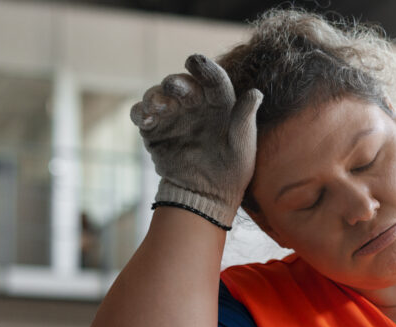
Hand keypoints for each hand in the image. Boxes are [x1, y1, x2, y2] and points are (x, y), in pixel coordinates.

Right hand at [130, 54, 262, 226]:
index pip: (213, 81)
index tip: (194, 61)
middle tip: (172, 87)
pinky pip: (141, 115)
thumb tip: (256, 93)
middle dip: (176, 82)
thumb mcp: (242, 148)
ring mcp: (172, 116)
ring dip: (155, 96)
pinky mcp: (154, 130)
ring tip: (157, 106)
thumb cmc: (231, 172)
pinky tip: (144, 117)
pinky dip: (139, 112)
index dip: (205, 69)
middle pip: (181, 85)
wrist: (206, 197)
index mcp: (219, 105)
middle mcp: (194, 106)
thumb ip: (244, 120)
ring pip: (158, 95)